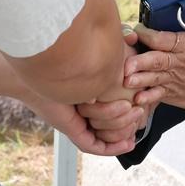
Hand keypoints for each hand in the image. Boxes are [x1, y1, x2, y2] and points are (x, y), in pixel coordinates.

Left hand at [19, 25, 141, 156]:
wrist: (40, 68)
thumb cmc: (65, 57)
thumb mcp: (98, 57)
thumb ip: (113, 51)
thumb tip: (133, 38)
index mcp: (90, 100)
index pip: (116, 112)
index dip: (132, 111)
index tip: (145, 105)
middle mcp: (85, 115)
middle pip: (114, 127)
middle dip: (130, 121)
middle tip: (141, 110)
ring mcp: (79, 125)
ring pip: (107, 136)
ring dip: (123, 128)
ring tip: (135, 114)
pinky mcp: (74, 132)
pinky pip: (96, 146)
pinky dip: (112, 147)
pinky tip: (127, 144)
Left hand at [126, 0, 184, 131]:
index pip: (164, 38)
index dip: (148, 34)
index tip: (138, 29)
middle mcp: (180, 63)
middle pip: (156, 60)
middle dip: (140, 60)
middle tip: (126, 62)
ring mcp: (175, 80)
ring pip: (153, 78)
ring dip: (140, 78)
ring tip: (126, 79)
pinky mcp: (173, 94)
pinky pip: (158, 95)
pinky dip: (148, 97)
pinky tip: (138, 98)